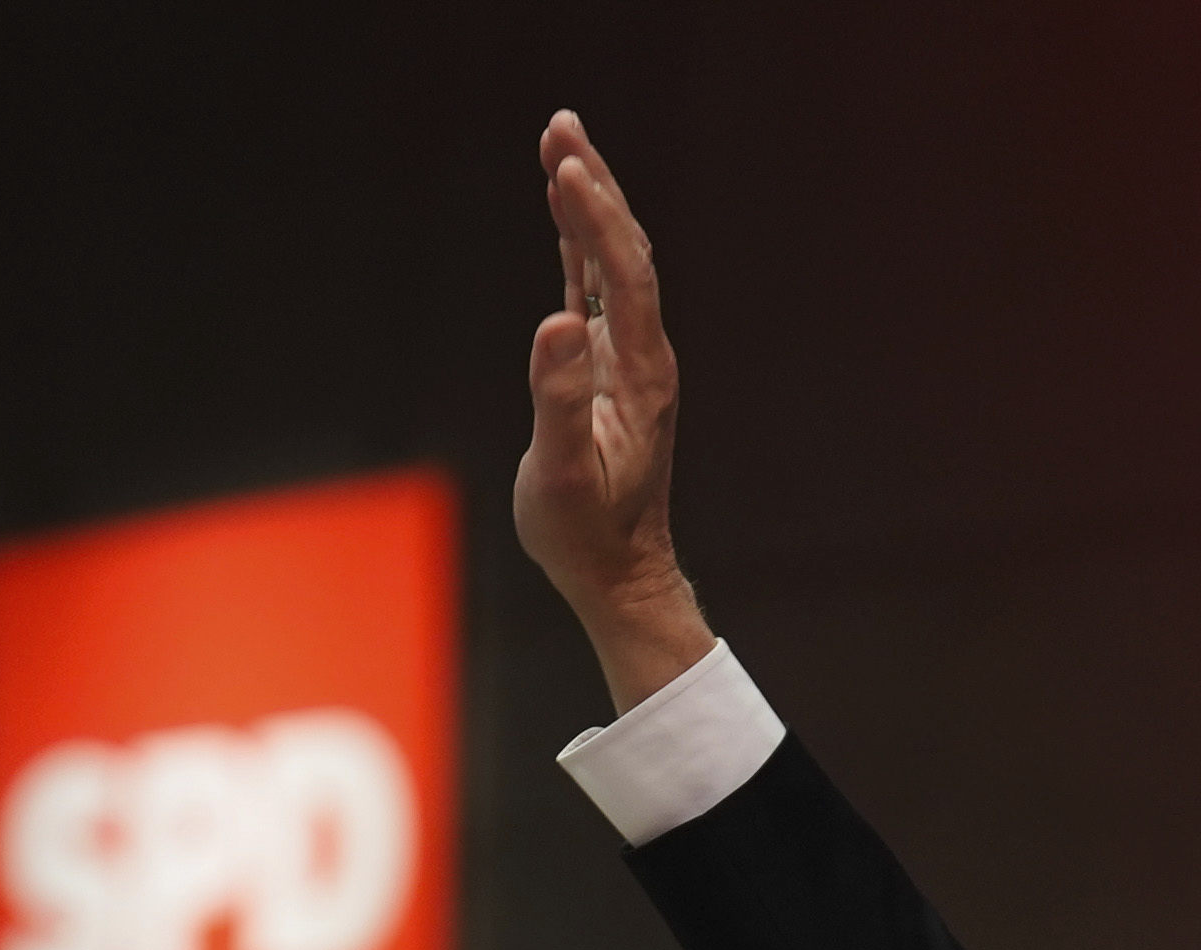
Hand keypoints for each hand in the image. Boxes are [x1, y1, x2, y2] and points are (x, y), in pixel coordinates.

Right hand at [514, 113, 715, 711]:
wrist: (619, 574)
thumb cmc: (587, 535)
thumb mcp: (565, 474)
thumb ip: (561, 400)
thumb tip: (557, 325)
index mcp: (641, 372)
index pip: (623, 275)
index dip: (595, 219)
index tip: (565, 167)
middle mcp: (643, 354)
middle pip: (625, 250)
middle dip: (595, 185)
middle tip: (563, 125)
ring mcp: (626, 358)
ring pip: (611, 261)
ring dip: (588, 202)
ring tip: (560, 144)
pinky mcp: (605, 369)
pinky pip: (592, 289)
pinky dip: (577, 243)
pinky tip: (562, 209)